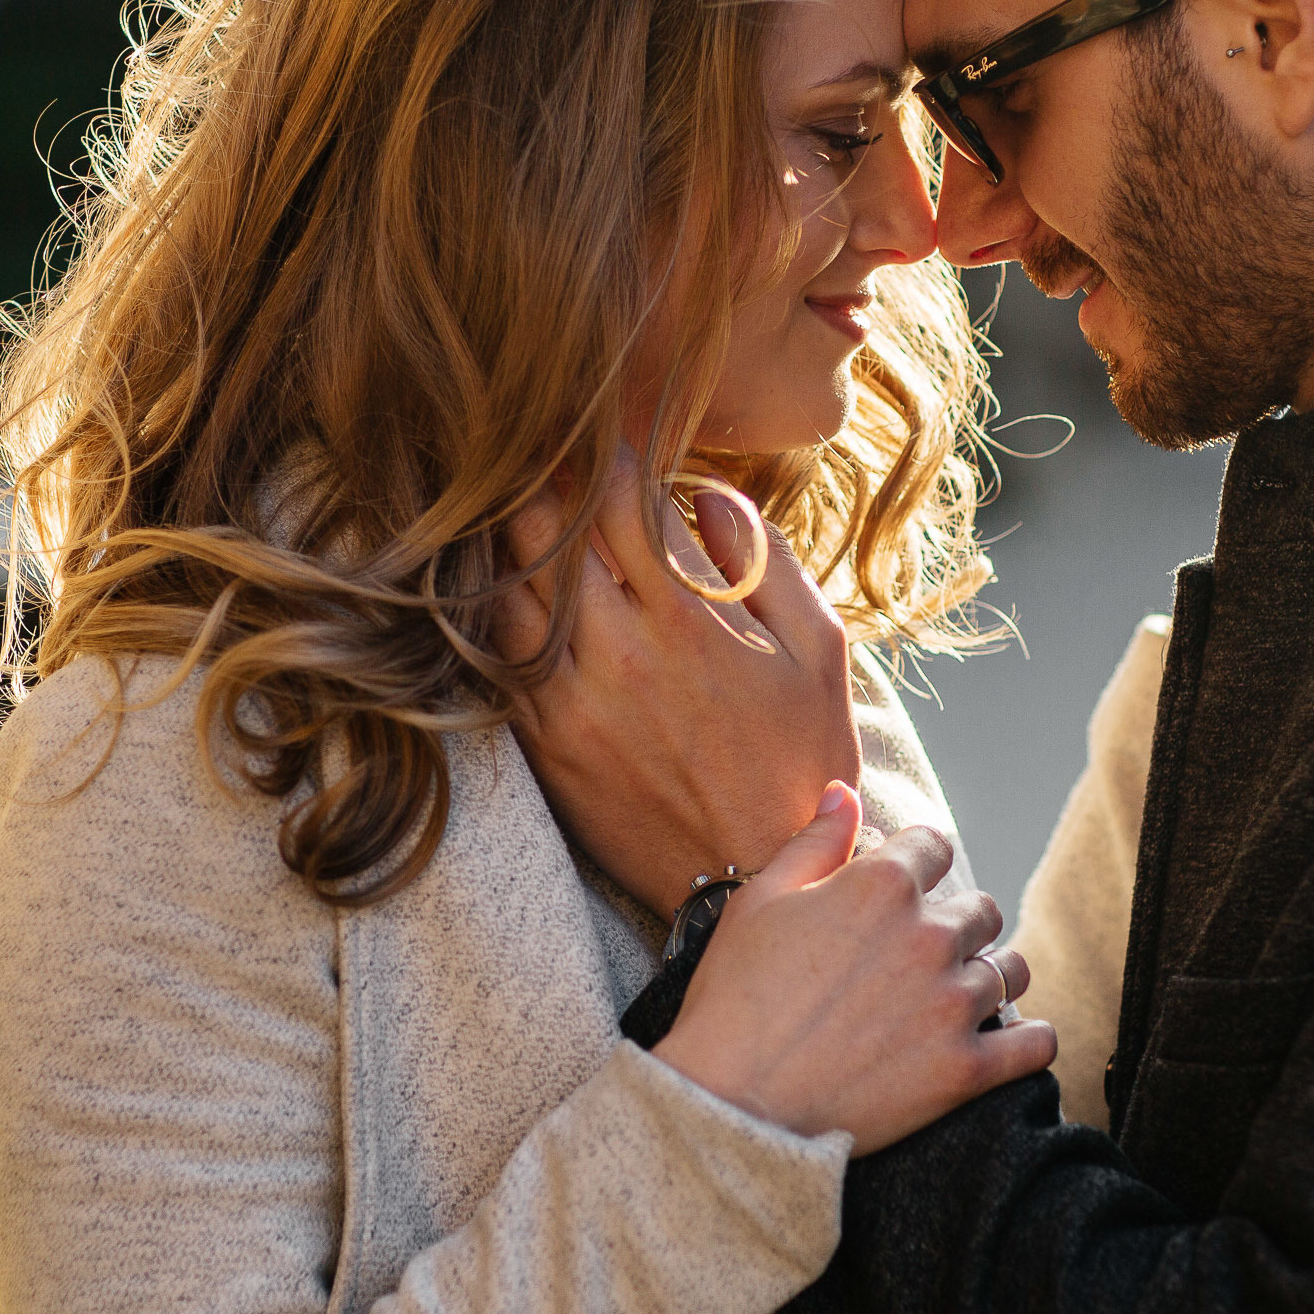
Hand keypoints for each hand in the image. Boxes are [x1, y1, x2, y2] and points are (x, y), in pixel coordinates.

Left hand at [495, 451, 860, 912]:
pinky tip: (500, 587)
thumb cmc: (797, 762)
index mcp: (688, 617)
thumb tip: (712, 497)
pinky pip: (496, 655)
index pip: (625, 498)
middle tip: (541, 454)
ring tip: (516, 509)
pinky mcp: (544, 740)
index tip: (603, 435)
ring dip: (511, 540)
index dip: (608, 454)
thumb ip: (769, 565)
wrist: (753, 878)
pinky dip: (493, 610)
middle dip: (546, 482)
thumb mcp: (821, 655)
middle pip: (551, 530)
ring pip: (510, 586)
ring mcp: (571, 697)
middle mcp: (619, 649)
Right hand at [655, 784, 1056, 1155]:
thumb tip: (844, 793)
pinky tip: (1011, 1041)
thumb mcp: (760, 902)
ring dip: (990, 978)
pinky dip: (1028, 1040)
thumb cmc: (734, 998)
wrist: (731, 1101)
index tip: (904, 888)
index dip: (916, 864)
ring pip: (1010, 972)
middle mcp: (929, 936)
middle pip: (980, 910)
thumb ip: (815, 842)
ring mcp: (952, 1004)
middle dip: (956, 923)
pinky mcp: (965, 1070)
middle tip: (924, 953)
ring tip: (959, 998)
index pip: (934, 846)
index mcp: (882, 885)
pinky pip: (1033, 1044)